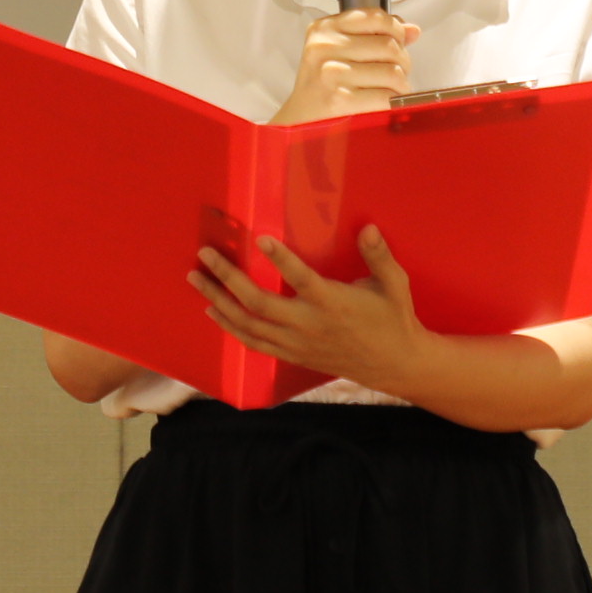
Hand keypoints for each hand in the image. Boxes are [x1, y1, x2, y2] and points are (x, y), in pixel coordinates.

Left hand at [191, 225, 426, 398]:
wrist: (394, 365)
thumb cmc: (393, 318)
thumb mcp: (394, 284)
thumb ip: (378, 256)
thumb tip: (368, 228)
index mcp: (333, 303)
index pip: (302, 279)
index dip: (281, 260)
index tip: (261, 239)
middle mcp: (309, 325)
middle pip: (260, 304)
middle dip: (228, 279)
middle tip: (205, 255)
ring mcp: (298, 344)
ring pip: (250, 325)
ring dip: (219, 302)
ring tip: (197, 280)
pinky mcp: (293, 355)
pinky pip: (255, 343)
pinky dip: (231, 328)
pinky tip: (214, 312)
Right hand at [273, 8, 415, 123]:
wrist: (301, 120)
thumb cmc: (323, 85)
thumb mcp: (337, 50)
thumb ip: (374, 35)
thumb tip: (412, 30)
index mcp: (324, 29)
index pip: (375, 17)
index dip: (396, 29)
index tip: (398, 41)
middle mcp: (324, 47)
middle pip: (389, 45)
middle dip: (403, 61)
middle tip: (396, 73)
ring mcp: (331, 73)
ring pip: (392, 72)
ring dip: (401, 85)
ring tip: (392, 90)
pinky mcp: (340, 100)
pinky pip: (386, 97)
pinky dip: (394, 102)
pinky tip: (386, 103)